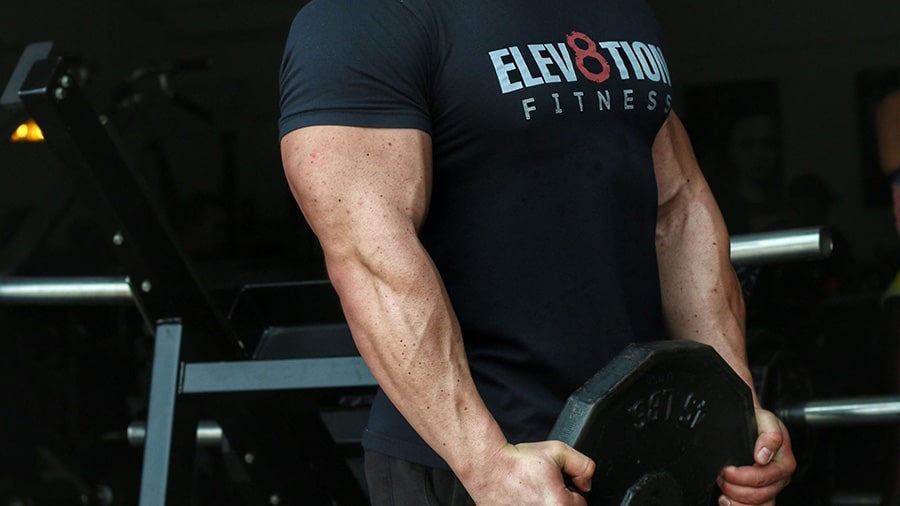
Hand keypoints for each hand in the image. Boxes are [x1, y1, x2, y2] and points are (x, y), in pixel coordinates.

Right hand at [463, 440, 594, 505]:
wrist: (488, 466)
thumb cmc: (518, 460)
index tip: (555, 483)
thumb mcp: (558, 450)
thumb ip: (583, 465)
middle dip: (557, 500)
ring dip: (542, 504)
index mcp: (561, 505)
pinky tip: (520, 500)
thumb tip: (587, 483)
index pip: (580, 503)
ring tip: (530, 494)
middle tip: (541, 487)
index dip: (570, 490)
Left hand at [716, 408, 795, 504]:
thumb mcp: (764, 418)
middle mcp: (780, 476)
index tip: (727, 469)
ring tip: (724, 487)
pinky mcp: (765, 494)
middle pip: (758, 494)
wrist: (752, 420)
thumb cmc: (757, 420)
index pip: (763, 477)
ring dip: (736, 499)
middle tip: (721, 475)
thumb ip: (769, 435)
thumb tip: (763, 455)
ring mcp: (773, 487)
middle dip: (734, 486)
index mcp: (783, 460)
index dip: (741, 476)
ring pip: (757, 505)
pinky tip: (728, 501)